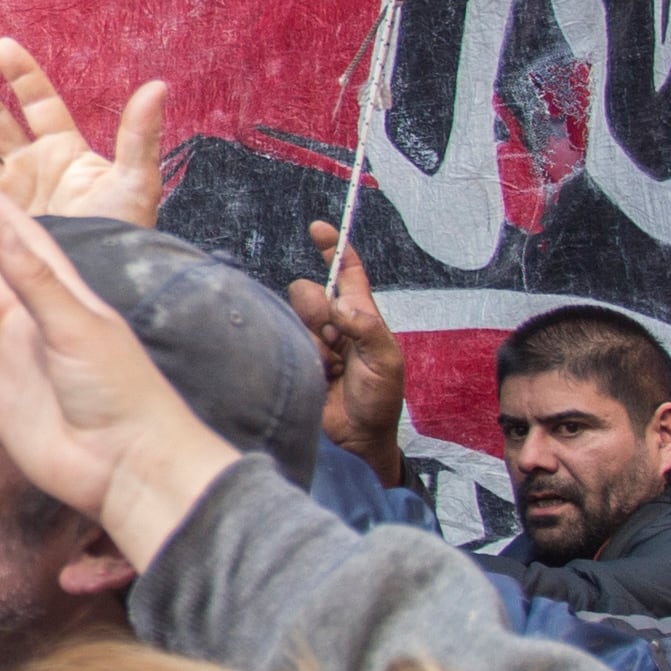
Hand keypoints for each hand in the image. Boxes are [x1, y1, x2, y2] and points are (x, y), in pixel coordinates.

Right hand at [0, 35, 167, 229]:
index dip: (22, 76)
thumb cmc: (123, 237)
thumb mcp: (135, 183)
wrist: (98, 284)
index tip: (2, 46)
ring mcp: (6, 196)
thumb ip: (140, 135)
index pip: (39, 104)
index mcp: (64, 152)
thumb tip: (158, 86)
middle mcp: (30, 168)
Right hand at [0, 200, 241, 566]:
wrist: (130, 465)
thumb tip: (4, 228)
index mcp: (57, 304)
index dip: (0, 216)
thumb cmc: (120, 390)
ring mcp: (13, 376)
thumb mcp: (78, 325)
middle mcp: (30, 335)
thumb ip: (36, 280)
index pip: (24, 247)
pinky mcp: (1, 418)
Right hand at [286, 220, 412, 483]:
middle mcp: (336, 326)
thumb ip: (364, 327)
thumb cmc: (380, 401)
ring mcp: (314, 344)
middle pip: (313, 294)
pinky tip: (315, 373)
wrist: (358, 441)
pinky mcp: (296, 362)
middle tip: (330, 336)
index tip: (318, 229)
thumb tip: (333, 300)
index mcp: (363, 318)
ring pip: (297, 319)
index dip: (335, 249)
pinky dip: (296, 353)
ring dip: (311, 340)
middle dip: (316, 308)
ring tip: (328, 366)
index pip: (347, 274)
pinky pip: (285, 342)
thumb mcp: (386, 360)